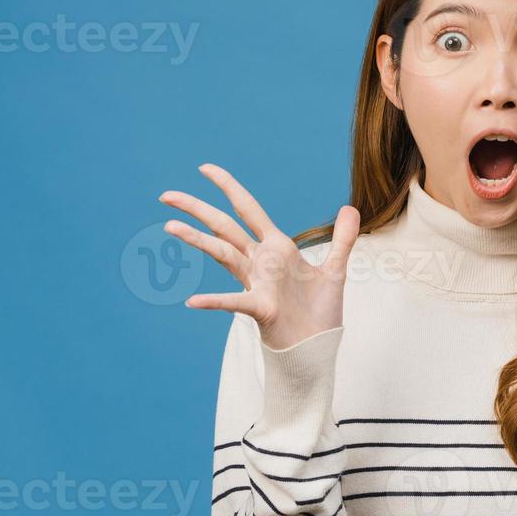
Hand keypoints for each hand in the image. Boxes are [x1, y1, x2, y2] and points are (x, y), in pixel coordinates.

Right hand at [158, 163, 359, 350]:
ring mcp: (256, 283)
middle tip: (166, 195)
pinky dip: (214, 301)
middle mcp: (260, 262)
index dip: (228, 187)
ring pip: (222, 254)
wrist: (317, 347)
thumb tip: (350, 207)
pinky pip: (234, 302)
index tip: (204, 168)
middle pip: (223, 227)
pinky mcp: (260, 307)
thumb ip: (342, 239)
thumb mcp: (335, 269)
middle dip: (197, 209)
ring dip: (197, 240)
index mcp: (276, 248)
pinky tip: (192, 301)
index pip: (247, 209)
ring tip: (170, 226)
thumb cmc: (319, 311)